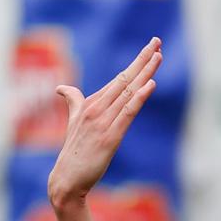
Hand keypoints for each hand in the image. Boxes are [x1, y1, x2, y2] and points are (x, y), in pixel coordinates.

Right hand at [47, 38, 162, 209]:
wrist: (65, 180)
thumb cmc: (73, 152)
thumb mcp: (74, 122)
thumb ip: (73, 102)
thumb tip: (61, 87)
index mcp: (91, 104)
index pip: (119, 78)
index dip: (136, 63)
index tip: (151, 47)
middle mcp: (97, 108)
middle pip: (125, 79)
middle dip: (142, 60)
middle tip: (157, 41)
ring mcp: (102, 122)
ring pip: (128, 92)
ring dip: (145, 73)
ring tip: (158, 56)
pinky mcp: (109, 137)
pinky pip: (127, 113)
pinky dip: (139, 98)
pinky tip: (151, 85)